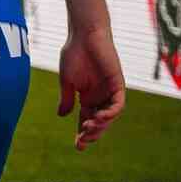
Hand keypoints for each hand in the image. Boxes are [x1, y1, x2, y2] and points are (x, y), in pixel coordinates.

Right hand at [58, 26, 125, 150]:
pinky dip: (110, 113)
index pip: (86, 120)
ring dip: (100, 125)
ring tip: (88, 128)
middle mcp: (100, 97)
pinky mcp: (118, 84)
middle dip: (92, 134)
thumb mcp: (66, 82)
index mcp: (87, 97)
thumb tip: (62, 116)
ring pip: (109, 116)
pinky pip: (118, 104)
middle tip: (82, 140)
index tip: (77, 146)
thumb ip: (66, 99)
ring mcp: (110, 91)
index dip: (82, 134)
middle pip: (99, 122)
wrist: (84, 35)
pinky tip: (99, 117)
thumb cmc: (73, 54)